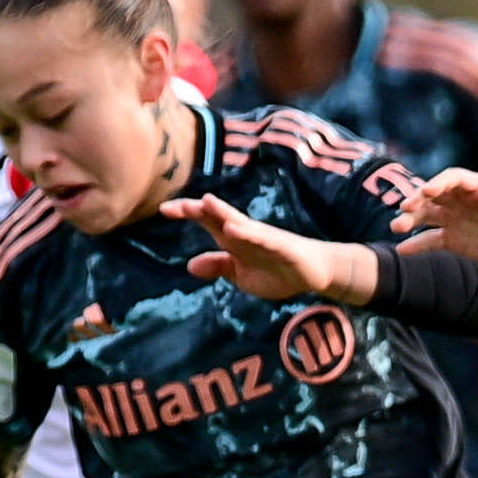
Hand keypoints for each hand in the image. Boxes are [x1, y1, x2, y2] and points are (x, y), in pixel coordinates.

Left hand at [162, 193, 377, 304]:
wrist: (314, 272)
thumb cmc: (276, 269)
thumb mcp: (240, 274)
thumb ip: (218, 266)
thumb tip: (190, 264)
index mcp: (234, 238)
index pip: (207, 222)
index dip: (187, 214)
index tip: (164, 209)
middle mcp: (246, 232)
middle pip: (218, 217)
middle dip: (197, 210)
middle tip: (174, 206)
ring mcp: (264, 238)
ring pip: (240, 222)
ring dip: (222, 213)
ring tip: (204, 203)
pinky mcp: (282, 246)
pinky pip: (263, 239)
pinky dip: (249, 234)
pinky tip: (234, 229)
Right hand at [390, 168, 477, 264]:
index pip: (455, 179)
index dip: (440, 183)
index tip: (427, 191)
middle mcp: (462, 200)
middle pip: (434, 194)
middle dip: (418, 199)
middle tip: (405, 208)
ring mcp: (454, 218)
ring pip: (427, 215)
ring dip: (411, 219)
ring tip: (397, 228)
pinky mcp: (451, 238)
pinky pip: (430, 240)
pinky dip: (416, 244)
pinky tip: (402, 250)